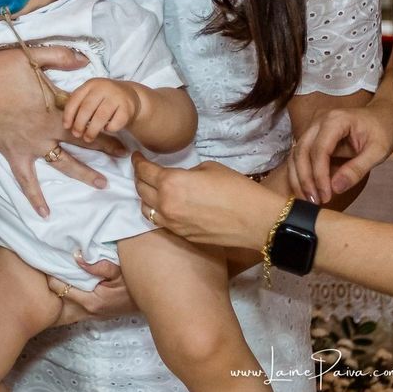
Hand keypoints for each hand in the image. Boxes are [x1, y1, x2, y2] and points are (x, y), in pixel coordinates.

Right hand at [0, 47, 125, 217]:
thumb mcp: (30, 55)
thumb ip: (60, 56)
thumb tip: (86, 59)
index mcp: (55, 107)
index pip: (88, 116)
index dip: (107, 122)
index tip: (125, 128)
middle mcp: (47, 130)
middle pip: (83, 142)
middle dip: (105, 148)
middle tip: (123, 157)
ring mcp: (31, 145)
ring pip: (64, 164)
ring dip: (84, 173)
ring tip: (103, 184)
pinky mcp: (14, 154)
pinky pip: (27, 180)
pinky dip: (35, 197)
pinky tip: (45, 212)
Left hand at [47, 256, 135, 326]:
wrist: (154, 299)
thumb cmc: (136, 284)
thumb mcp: (119, 271)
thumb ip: (98, 266)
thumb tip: (76, 256)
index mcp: (92, 302)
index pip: (60, 289)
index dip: (52, 276)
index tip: (46, 262)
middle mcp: (90, 311)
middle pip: (62, 296)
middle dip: (54, 281)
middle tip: (46, 264)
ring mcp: (94, 313)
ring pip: (69, 300)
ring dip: (64, 286)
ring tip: (56, 270)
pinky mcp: (97, 311)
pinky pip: (78, 301)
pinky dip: (72, 290)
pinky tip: (70, 279)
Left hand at [63, 78, 139, 141]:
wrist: (130, 95)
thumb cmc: (104, 99)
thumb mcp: (91, 95)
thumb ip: (79, 104)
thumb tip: (67, 124)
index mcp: (91, 84)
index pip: (75, 99)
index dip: (69, 114)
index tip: (66, 126)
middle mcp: (103, 88)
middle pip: (87, 108)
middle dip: (79, 124)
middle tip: (77, 134)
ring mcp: (117, 97)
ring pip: (101, 116)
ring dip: (92, 130)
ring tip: (88, 138)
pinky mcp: (128, 108)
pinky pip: (115, 122)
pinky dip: (109, 129)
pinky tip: (106, 129)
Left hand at [132, 153, 285, 251]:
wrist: (256, 220)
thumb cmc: (236, 189)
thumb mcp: (208, 168)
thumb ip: (185, 173)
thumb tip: (178, 178)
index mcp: (171, 182)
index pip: (144, 170)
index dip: (137, 161)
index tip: (136, 156)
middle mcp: (165, 203)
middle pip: (140, 189)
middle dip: (139, 177)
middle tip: (143, 170)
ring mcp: (171, 222)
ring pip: (145, 208)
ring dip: (144, 196)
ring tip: (150, 188)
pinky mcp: (180, 235)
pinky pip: (158, 221)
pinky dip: (155, 211)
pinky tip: (162, 205)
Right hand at [290, 106, 392, 203]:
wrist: (381, 116)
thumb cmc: (382, 131)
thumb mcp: (378, 151)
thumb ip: (357, 169)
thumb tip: (336, 188)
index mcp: (335, 121)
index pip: (319, 150)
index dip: (319, 175)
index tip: (325, 195)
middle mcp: (317, 122)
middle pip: (301, 151)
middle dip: (305, 178)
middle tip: (314, 201)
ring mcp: (312, 128)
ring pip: (295, 154)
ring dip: (298, 178)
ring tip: (307, 199)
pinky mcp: (311, 137)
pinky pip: (299, 155)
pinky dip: (300, 173)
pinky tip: (306, 189)